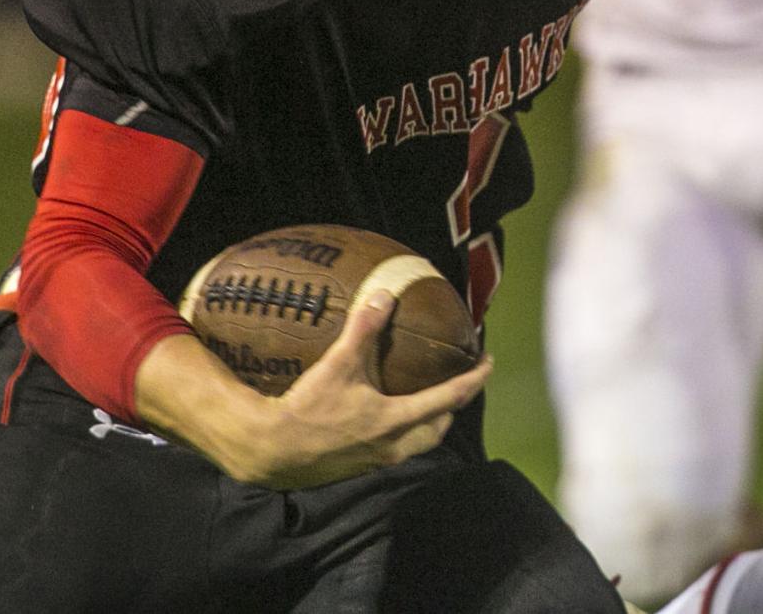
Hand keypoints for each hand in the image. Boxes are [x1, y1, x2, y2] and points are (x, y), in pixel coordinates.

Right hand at [258, 288, 491, 488]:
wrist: (274, 452)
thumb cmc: (309, 410)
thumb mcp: (338, 363)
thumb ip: (363, 329)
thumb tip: (385, 296)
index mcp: (396, 421)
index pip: (450, 399)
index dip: (474, 379)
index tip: (489, 361)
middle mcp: (393, 446)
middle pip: (438, 428)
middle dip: (454, 406)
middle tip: (459, 381)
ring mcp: (376, 460)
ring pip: (417, 442)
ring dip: (429, 420)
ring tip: (426, 398)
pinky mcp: (359, 466)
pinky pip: (394, 447)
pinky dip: (403, 429)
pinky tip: (385, 413)